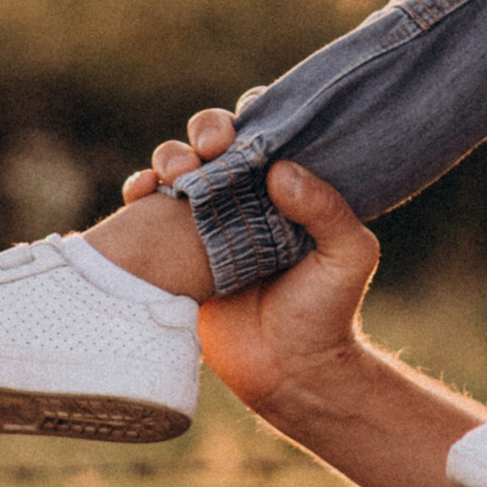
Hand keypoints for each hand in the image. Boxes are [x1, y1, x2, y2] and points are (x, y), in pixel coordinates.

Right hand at [128, 108, 382, 424]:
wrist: (288, 373)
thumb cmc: (326, 313)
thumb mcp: (347, 257)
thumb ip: (326, 209)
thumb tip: (280, 171)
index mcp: (286, 188)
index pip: (267, 131)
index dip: (255, 113)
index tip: (248, 123)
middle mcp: (244, 196)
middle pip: (214, 138)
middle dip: (205, 128)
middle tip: (211, 146)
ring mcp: (206, 221)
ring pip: (177, 165)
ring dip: (170, 155)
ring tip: (179, 175)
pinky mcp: (173, 250)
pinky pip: (147, 209)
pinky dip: (139, 190)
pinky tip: (141, 194)